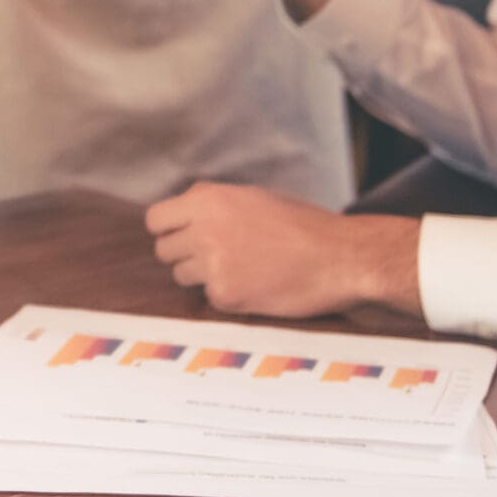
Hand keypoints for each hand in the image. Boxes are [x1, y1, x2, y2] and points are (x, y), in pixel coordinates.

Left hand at [146, 183, 420, 318]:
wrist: (340, 257)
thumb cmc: (302, 225)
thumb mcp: (252, 197)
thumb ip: (212, 204)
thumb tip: (181, 214)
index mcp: (208, 200)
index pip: (156, 220)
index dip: (169, 230)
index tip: (183, 238)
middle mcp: (203, 229)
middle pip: (164, 251)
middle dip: (185, 255)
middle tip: (215, 258)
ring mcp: (213, 264)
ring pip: (182, 276)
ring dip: (204, 276)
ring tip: (242, 269)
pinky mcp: (226, 295)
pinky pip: (210, 298)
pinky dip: (228, 296)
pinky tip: (257, 286)